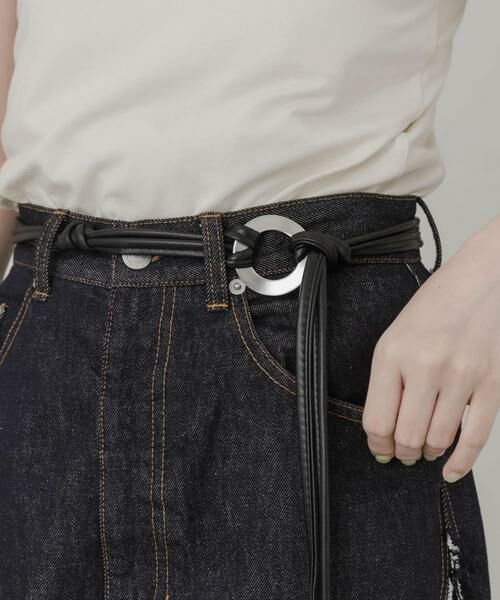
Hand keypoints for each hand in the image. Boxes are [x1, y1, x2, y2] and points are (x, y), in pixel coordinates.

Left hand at [362, 222, 499, 481]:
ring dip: (428, 454)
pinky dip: (461, 461)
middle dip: (402, 453)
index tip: (380, 451)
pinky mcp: (491, 384)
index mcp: (393, 354)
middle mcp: (426, 366)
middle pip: (407, 436)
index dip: (377, 445)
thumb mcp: (395, 337)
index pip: (377, 420)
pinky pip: (476, 437)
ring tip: (425, 451)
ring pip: (438, 441)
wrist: (482, 282)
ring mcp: (461, 376)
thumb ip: (387, 381)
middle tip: (403, 454)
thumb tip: (384, 430)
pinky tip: (450, 469)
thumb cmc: (434, 308)